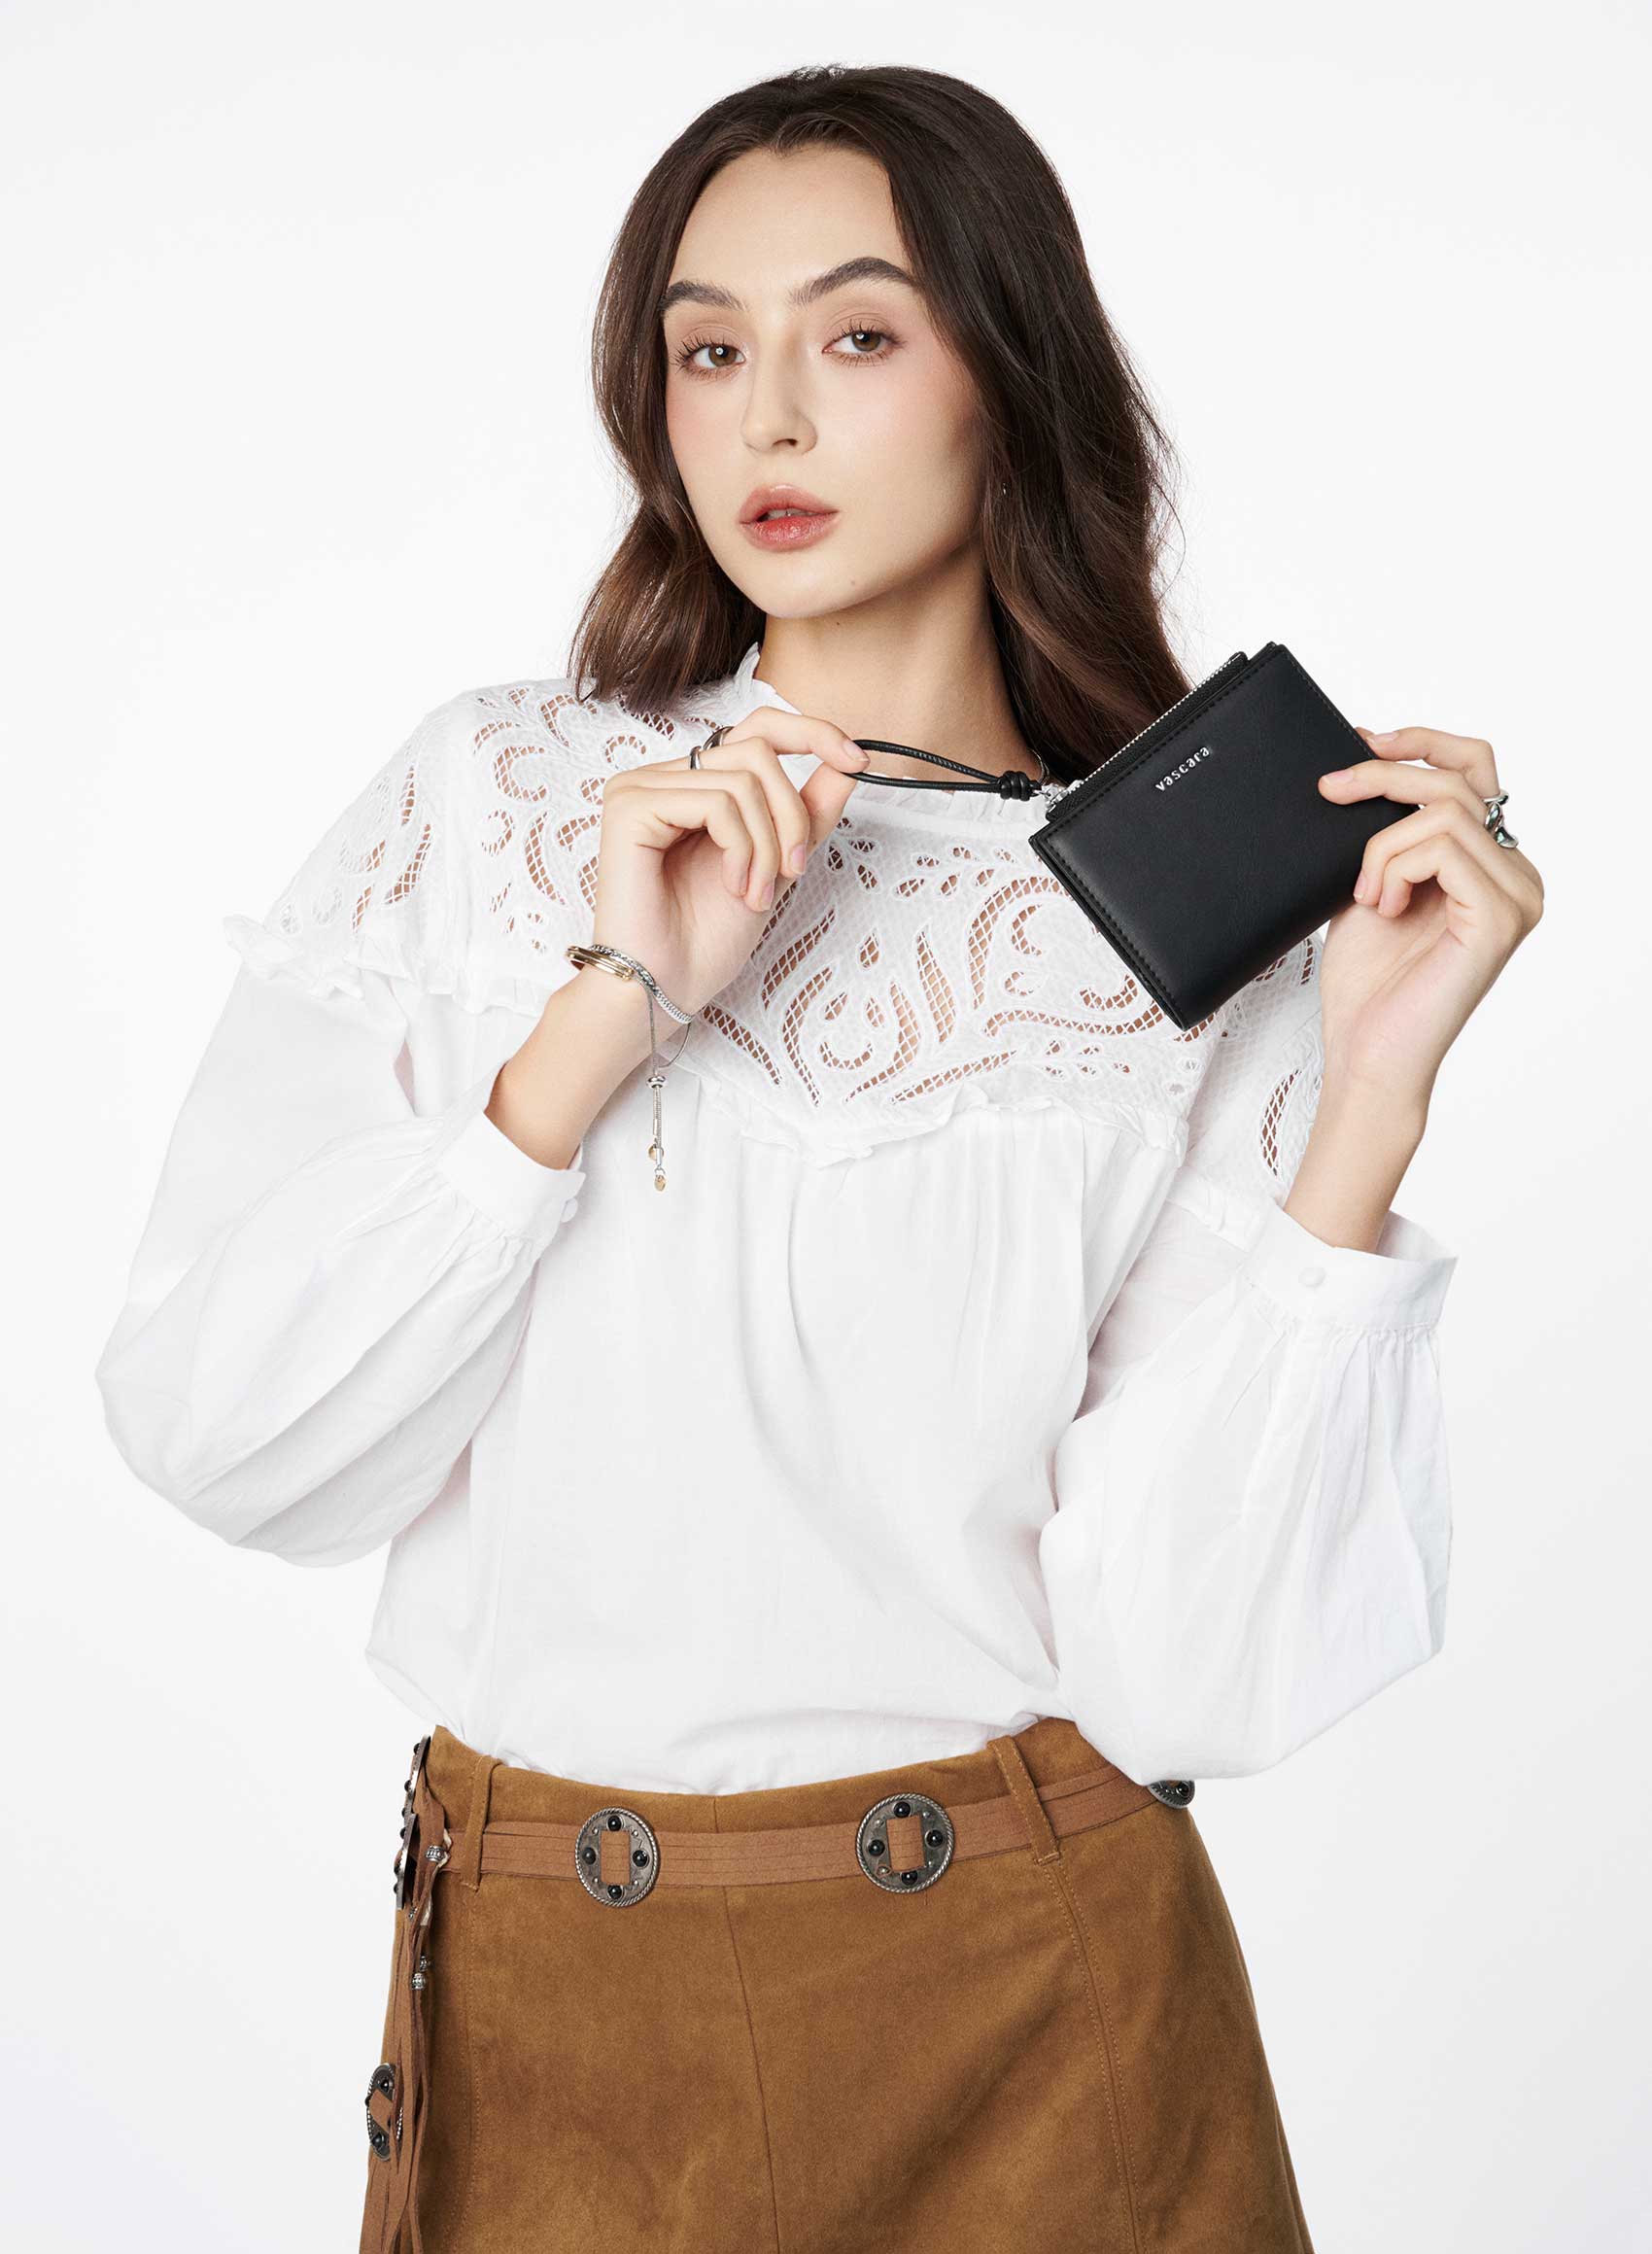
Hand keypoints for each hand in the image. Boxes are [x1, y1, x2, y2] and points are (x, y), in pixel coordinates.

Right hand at [589, 705, 869, 1017]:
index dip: (812, 734)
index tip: (858, 760)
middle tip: (793, 869)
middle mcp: (661, 778)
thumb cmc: (705, 940)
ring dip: (768, 845)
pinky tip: (734, 887)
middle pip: (758, 750)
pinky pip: (716, 801)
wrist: (664, 988)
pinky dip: (742, 848)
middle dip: (793, 814)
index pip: (757, 729)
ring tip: (757, 893)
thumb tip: (848, 764)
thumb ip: (807, 813)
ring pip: (744, 779)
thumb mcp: (777, 866)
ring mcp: (641, 788)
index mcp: (691, 785)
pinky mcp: (630, 806)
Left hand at [1314, 725, 1543, 1103]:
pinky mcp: (1500, 917)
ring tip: (1364, 895)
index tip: (1358, 741)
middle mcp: (1517, 875)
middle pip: (1459, 778)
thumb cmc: (1368, 984)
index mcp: (1492, 864)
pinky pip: (1442, 849)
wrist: (1367, 1054)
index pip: (1474, 770)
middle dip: (1384, 775)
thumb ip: (1381, 831)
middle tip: (1330, 791)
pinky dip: (1394, 867)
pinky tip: (1381, 906)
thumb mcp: (1367, 883)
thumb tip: (1362, 761)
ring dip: (1380, 846)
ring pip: (1443, 813)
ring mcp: (1516, 895)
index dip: (1419, 742)